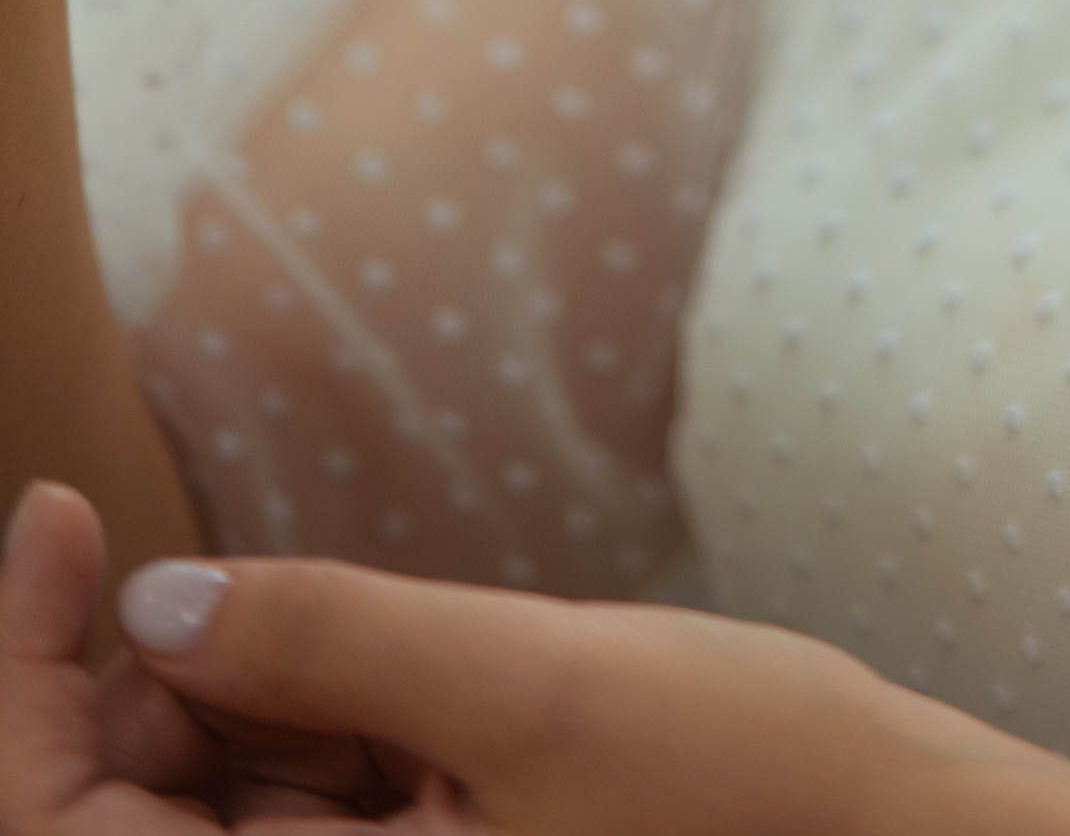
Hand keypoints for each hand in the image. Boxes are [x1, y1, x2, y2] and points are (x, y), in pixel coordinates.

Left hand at [0, 486, 1069, 835]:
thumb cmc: (744, 787)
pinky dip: (279, 708)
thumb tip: (156, 595)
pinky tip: (329, 638)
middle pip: (124, 824)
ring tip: (265, 593)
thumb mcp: (533, 686)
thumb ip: (337, 643)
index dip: (24, 683)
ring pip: (201, 809)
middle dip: (105, 680)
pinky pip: (293, 804)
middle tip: (121, 530)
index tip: (51, 516)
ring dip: (197, 690)